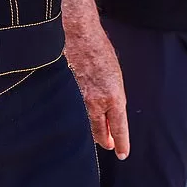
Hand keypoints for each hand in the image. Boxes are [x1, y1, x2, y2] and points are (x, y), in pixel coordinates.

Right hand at [65, 22, 129, 158]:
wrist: (79, 34)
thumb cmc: (99, 49)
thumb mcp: (115, 75)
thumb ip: (115, 96)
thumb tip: (112, 110)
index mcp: (113, 97)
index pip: (118, 129)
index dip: (121, 143)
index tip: (121, 153)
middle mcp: (95, 102)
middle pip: (100, 132)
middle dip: (106, 140)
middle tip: (109, 145)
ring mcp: (78, 98)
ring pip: (85, 123)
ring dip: (92, 129)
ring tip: (97, 134)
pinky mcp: (65, 92)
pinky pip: (73, 111)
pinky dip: (77, 116)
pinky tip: (77, 117)